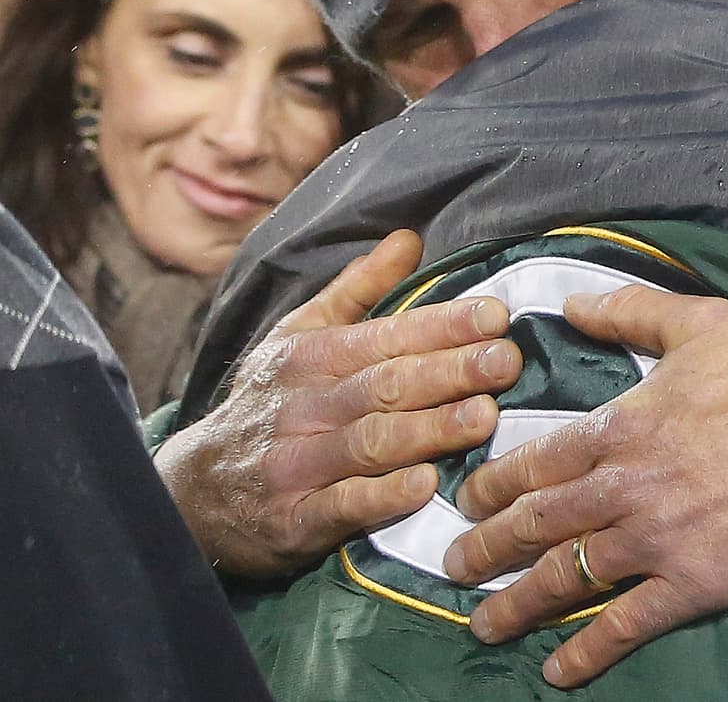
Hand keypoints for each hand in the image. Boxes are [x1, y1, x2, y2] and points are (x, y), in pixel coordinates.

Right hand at [154, 230, 522, 577]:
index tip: (496, 315)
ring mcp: (298, 464)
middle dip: (450, 370)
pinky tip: (424, 486)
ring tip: (484, 417)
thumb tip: (409, 237)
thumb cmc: (266, 403)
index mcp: (313, 356)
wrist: (190, 491)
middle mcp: (306, 405)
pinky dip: (383, 497)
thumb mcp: (300, 336)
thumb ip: (359, 289)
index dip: (442, 325)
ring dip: (430, 429)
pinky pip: (342, 506)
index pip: (387, 335)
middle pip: (387, 384)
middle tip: (507, 361)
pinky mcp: (293, 520)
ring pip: (371, 441)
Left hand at [442, 286, 727, 687]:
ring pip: (568, 576)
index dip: (495, 484)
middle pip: (538, 522)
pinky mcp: (692, 585)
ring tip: (482, 623)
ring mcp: (653, 542)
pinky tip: (558, 670)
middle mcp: (622, 489)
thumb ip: (627, 310)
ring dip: (519, 603)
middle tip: (455, 565)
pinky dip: (587, 648)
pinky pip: (626, 624)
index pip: (537, 462)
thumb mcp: (696, 321)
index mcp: (620, 428)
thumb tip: (569, 301)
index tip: (467, 500)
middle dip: (489, 546)